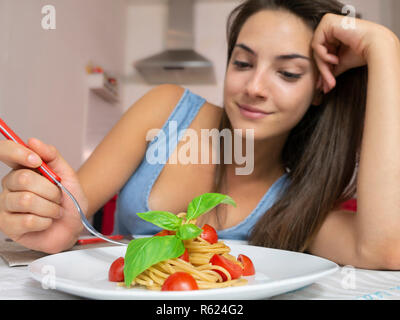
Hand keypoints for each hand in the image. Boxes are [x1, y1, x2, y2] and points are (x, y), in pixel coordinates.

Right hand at [0, 138, 86, 252]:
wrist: (74, 225)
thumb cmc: (68, 200)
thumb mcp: (67, 174)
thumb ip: (52, 155)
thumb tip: (32, 141)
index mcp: (21, 169)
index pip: (4, 151)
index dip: (17, 152)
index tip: (37, 161)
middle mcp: (9, 185)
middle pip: (22, 178)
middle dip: (50, 189)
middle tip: (58, 197)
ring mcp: (5, 205)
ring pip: (26, 200)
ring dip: (50, 207)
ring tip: (55, 211)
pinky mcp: (7, 225)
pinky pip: (28, 220)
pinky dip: (46, 221)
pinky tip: (47, 222)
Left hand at [312, 13, 394, 92]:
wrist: (376, 46)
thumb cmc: (363, 52)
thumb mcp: (342, 62)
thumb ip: (330, 70)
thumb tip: (322, 85)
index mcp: (335, 35)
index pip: (323, 53)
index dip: (324, 70)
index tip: (326, 85)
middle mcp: (330, 28)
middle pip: (319, 52)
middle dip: (323, 71)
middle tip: (328, 84)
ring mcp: (328, 23)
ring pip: (317, 49)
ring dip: (323, 65)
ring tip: (332, 75)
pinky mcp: (328, 22)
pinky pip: (317, 43)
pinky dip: (323, 55)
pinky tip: (335, 59)